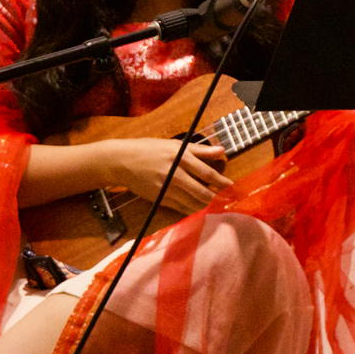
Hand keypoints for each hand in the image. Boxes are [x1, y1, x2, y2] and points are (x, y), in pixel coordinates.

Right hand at [108, 137, 230, 214]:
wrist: (122, 161)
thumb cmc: (149, 149)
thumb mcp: (174, 144)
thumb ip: (199, 150)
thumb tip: (221, 151)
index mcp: (180, 157)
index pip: (207, 173)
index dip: (222, 182)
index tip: (232, 187)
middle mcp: (175, 174)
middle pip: (201, 192)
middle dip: (216, 199)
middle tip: (227, 201)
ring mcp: (166, 188)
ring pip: (192, 203)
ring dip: (205, 206)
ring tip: (215, 206)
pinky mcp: (159, 198)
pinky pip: (180, 207)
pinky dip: (191, 209)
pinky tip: (198, 208)